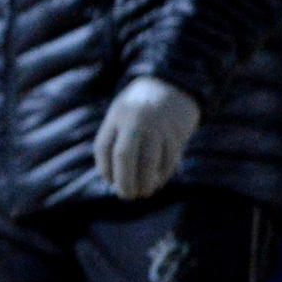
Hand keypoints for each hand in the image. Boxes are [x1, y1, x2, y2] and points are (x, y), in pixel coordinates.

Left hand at [95, 76, 200, 200]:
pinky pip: (169, 160)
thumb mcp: (122, 113)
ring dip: (144, 183)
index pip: (103, 147)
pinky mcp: (177, 133)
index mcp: (117, 115)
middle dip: (123, 181)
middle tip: (126, 196)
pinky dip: (162, 175)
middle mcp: (136, 120)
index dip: (105, 169)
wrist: (174, 85)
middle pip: (124, 156)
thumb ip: (115, 139)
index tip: (110, 181)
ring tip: (143, 192)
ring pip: (148, 162)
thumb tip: (110, 178)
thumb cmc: (141, 107)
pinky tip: (157, 182)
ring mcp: (158, 126)